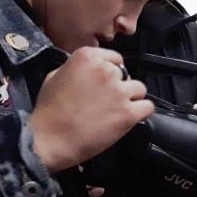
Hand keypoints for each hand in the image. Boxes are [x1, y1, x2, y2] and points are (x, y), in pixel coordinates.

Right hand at [29, 48, 153, 171]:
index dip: (112, 71)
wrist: (49, 139)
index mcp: (87, 57)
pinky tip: (129, 118)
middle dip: (118, 87)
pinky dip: (141, 112)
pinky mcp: (129, 113)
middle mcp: (106, 71)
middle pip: (126, 75)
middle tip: (105, 101)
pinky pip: (148, 107)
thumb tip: (91, 70)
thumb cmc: (48, 111)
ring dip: (131, 99)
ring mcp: (119, 92)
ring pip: (139, 89)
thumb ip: (77, 68)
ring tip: (115, 110)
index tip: (106, 82)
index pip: (115, 58)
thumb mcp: (55, 76)